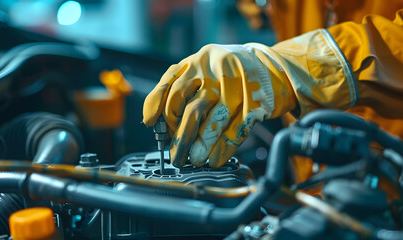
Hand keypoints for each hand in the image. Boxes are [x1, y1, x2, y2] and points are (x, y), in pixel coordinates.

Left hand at [143, 30, 354, 167]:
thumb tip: (162, 125)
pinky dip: (225, 146)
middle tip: (176, 156)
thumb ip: (183, 90)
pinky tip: (216, 158)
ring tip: (196, 159)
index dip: (158, 107)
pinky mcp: (257, 98)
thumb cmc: (231, 74)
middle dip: (181, 137)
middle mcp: (216, 69)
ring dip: (203, 144)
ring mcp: (239, 83)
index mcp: (198, 61)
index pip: (170, 84)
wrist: (273, 67)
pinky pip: (238, 127)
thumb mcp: (203, 72)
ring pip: (215, 120)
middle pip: (192, 108)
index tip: (152, 125)